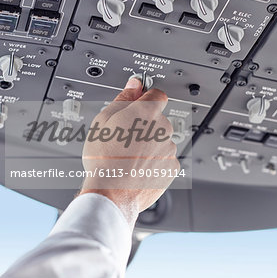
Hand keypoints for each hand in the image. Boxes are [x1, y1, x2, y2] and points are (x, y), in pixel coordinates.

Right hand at [80, 77, 179, 228]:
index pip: (157, 94)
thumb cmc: (104, 159)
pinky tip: (137, 166)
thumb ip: (123, 98)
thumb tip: (134, 85)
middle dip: (145, 125)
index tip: (139, 103)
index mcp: (147, 112)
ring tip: (129, 155)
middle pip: (158, 119)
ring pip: (161, 140)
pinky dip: (154, 161)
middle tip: (125, 137)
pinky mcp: (172, 167)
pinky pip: (164, 158)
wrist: (112, 192)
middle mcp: (163, 128)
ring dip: (150, 144)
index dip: (146, 98)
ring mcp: (169, 148)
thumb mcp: (103, 120)